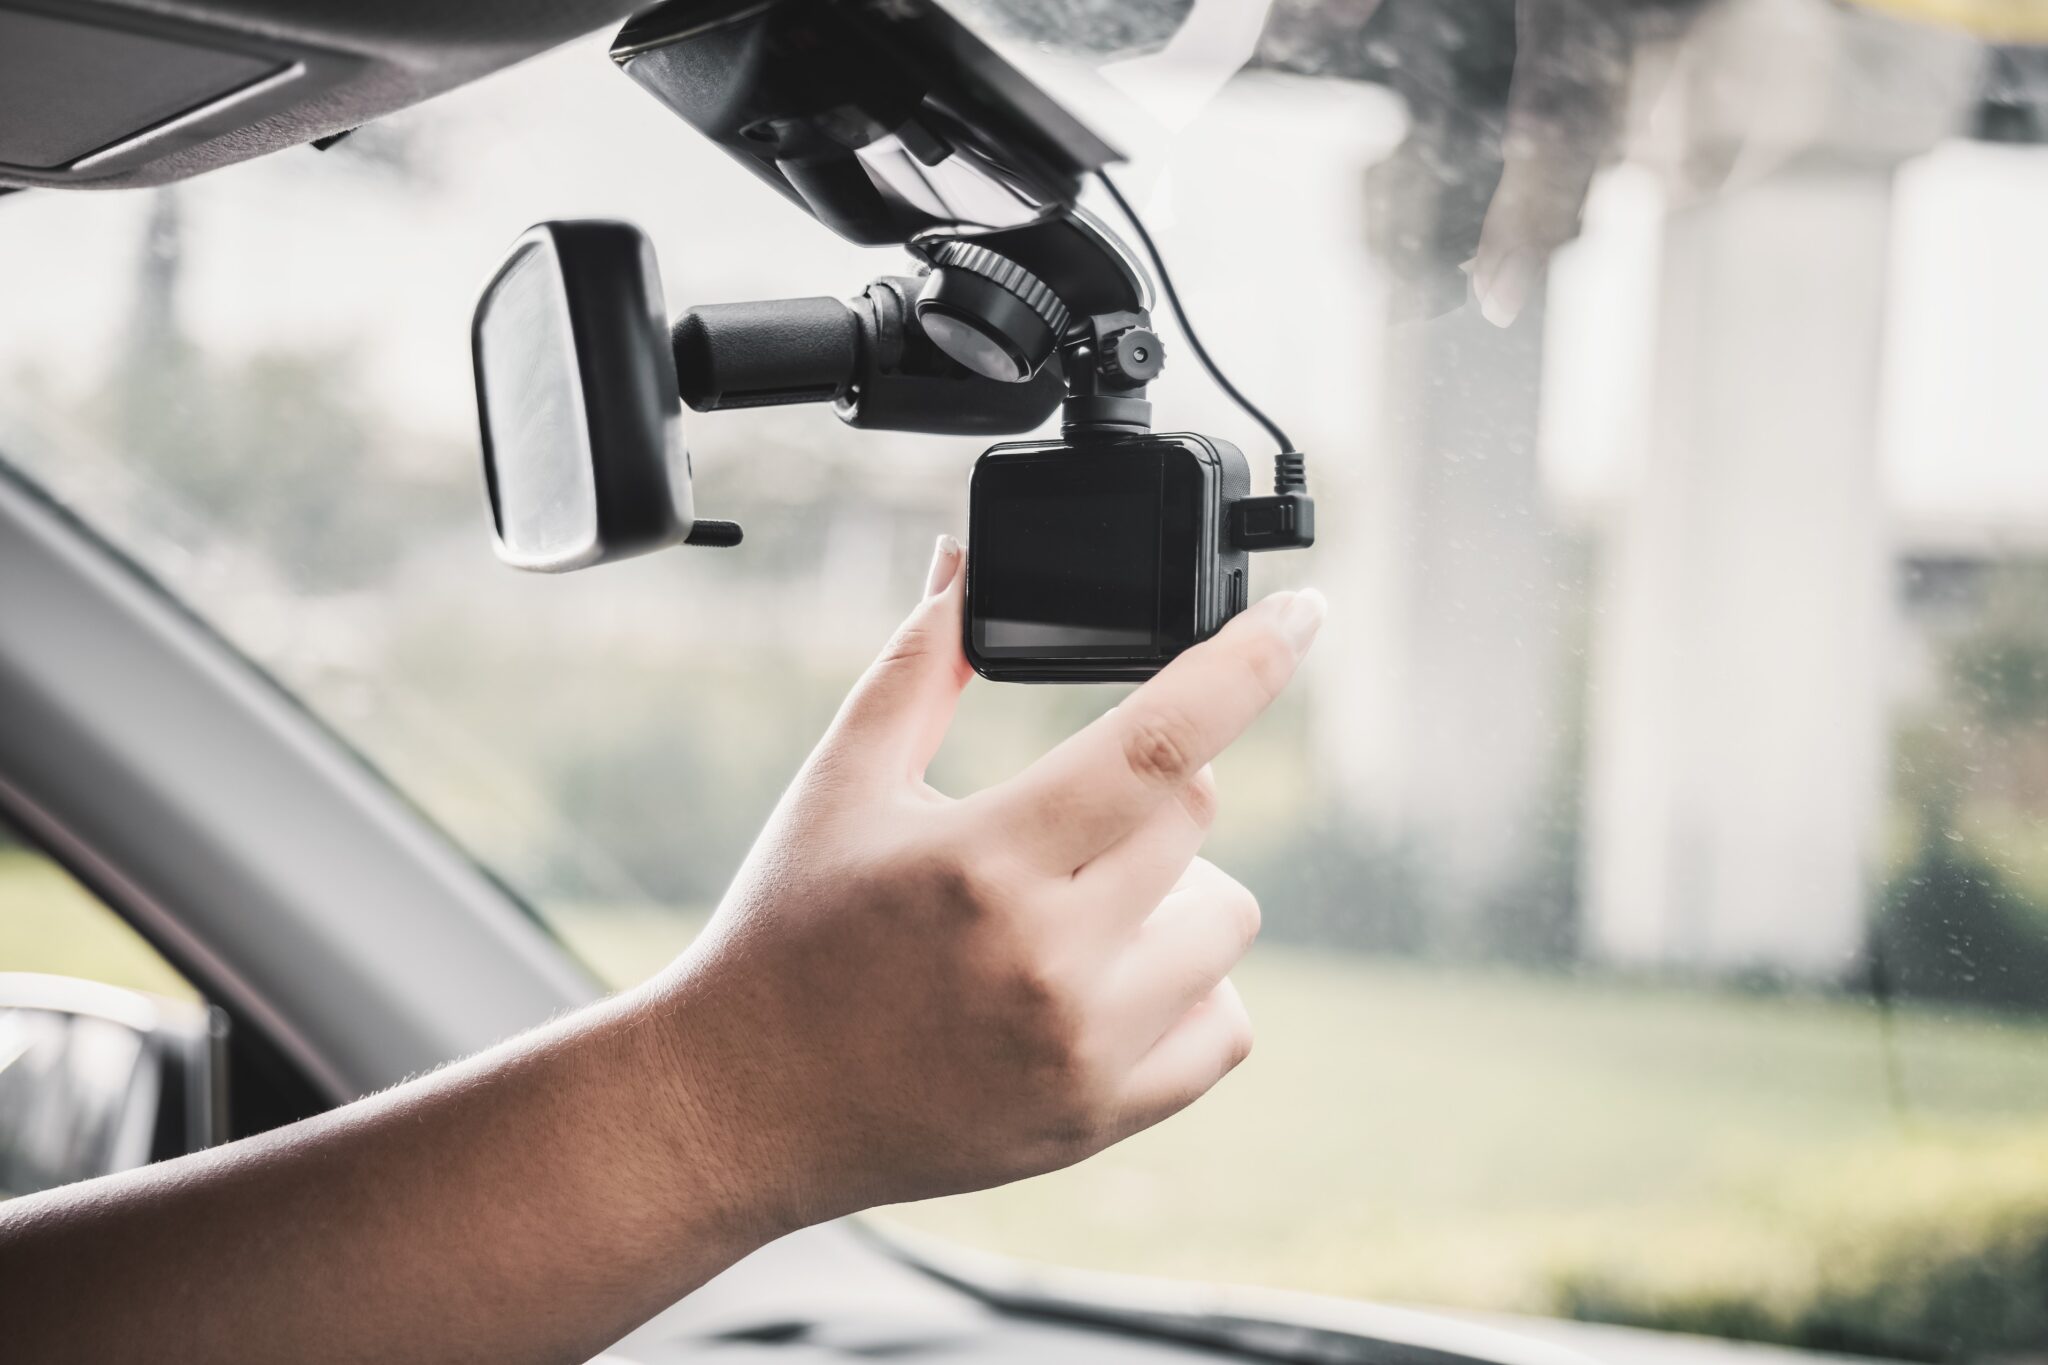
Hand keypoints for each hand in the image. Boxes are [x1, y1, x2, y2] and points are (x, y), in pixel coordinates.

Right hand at [652, 535, 1323, 1228]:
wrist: (742, 1105)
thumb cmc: (786, 934)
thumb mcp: (841, 784)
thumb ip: (920, 665)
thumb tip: (964, 564)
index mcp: (985, 859)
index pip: (1162, 739)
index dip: (1251, 661)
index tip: (1305, 613)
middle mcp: (1050, 958)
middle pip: (1199, 816)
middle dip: (1153, 790)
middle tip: (1069, 817)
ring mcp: (1086, 1048)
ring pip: (1227, 919)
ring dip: (1177, 890)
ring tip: (1084, 906)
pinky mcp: (1103, 1117)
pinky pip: (1227, 1026)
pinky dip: (1189, 989)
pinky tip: (1110, 980)